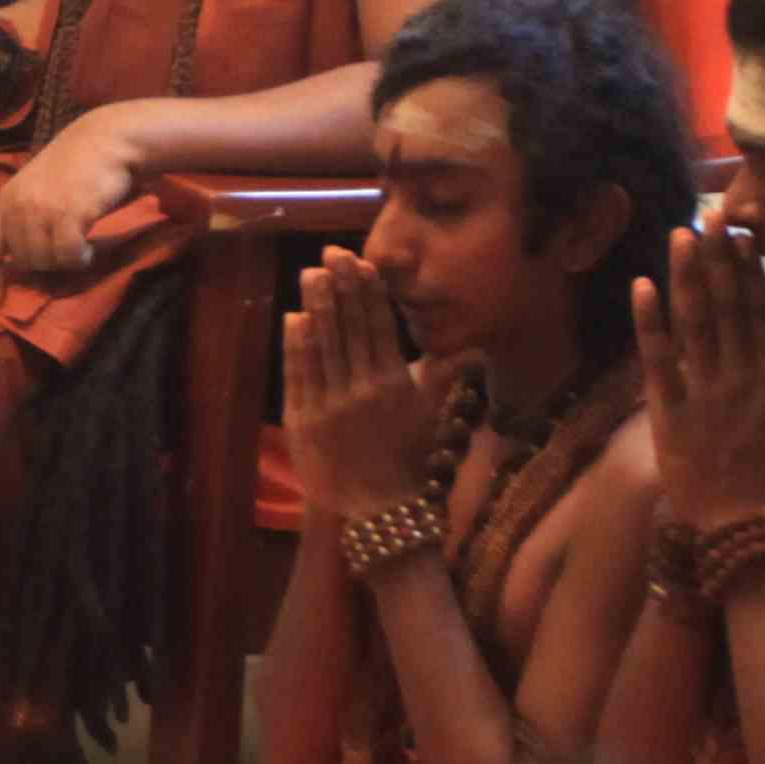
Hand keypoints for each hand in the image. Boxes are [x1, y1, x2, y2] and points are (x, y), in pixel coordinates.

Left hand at [0, 107, 146, 284]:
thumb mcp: (39, 187)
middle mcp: (19, 206)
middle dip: (47, 263)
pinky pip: (69, 256)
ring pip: (47, 261)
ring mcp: (41, 210)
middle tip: (68, 248)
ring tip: (81, 243)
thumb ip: (27, 216)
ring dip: (66, 260)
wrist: (108, 140)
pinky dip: (81, 258)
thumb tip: (23, 260)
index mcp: (7, 199)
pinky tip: (90, 247)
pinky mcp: (68, 215)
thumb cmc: (79, 166)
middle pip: (25, 261)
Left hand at [284, 248, 454, 526]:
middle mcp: (362, 389)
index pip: (378, 326)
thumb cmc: (409, 458)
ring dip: (315, 307)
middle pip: (348, 327)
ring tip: (311, 274)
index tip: (358, 261)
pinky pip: (298, 374)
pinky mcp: (304, 421)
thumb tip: (469, 345)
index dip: (366, 291)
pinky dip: (296, 345)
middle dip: (339, 287)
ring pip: (322, 345)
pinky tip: (295, 318)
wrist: (379, 509)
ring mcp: (330, 404)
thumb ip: (442, 374)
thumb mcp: (431, 413)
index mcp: (394, 383)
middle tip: (330, 254)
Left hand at [639, 220, 764, 530]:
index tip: (738, 231)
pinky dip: (650, 323)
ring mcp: (704, 392)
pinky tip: (643, 286)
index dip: (745, 268)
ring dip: (686, 277)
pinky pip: (658, 361)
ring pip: (694, 323)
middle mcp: (741, 374)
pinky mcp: (671, 413)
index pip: (759, 308)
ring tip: (679, 236)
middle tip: (706, 214)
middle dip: (714, 258)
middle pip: (725, 306)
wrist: (751, 525)